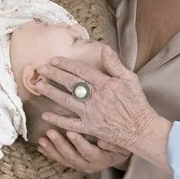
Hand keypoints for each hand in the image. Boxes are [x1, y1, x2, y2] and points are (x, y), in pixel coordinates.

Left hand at [31, 44, 171, 165]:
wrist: (140, 129)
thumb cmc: (136, 103)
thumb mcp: (130, 79)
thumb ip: (115, 64)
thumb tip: (105, 49)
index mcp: (105, 84)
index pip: (81, 71)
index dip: (66, 65)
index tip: (54, 60)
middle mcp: (96, 98)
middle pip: (71, 83)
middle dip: (54, 75)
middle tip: (41, 69)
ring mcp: (91, 113)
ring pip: (67, 101)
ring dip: (51, 92)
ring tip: (38, 85)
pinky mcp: (90, 127)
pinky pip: (70, 123)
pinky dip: (57, 119)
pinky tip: (45, 114)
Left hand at [36, 130, 129, 172]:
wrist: (117, 154)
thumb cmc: (120, 145)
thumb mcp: (122, 144)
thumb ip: (113, 142)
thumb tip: (102, 141)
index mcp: (101, 159)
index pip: (89, 152)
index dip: (79, 143)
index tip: (70, 131)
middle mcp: (89, 165)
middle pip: (72, 156)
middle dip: (60, 144)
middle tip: (50, 132)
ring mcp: (80, 165)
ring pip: (64, 159)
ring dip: (51, 149)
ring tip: (42, 139)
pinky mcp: (73, 164)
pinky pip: (60, 160)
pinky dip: (50, 153)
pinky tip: (41, 146)